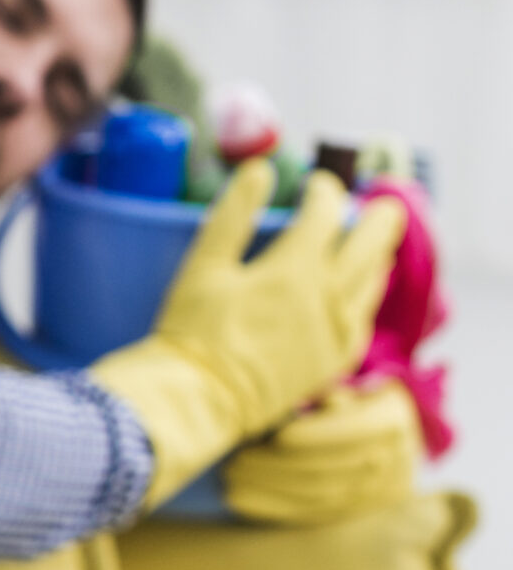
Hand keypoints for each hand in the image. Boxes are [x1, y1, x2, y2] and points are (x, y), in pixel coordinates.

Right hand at [92, 160, 404, 506]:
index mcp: (296, 267)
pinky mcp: (337, 358)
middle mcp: (330, 295)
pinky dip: (363, 295)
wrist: (199, 400)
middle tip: (365, 205)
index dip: (322, 190)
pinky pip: (365, 316)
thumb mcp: (202, 267)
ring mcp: (340, 329)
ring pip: (377, 277)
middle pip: (377, 237)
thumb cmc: (192, 333)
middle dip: (375, 213)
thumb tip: (259, 168)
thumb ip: (233, 214)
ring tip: (357, 246)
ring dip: (372, 253)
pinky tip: (349, 293)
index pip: (327, 209)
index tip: (312, 186)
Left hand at [221, 380, 420, 524]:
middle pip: (330, 467)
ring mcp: (375, 491)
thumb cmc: (348, 401)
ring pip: (318, 495)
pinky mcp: (353, 511)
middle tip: (234, 459)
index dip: (315, 436)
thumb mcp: (342, 387)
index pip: (354, 432)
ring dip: (268, 489)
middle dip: (276, 465)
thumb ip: (319, 390)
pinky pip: (310, 514)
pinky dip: (270, 507)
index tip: (276, 436)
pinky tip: (236, 500)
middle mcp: (392, 458)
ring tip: (229, 478)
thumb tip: (279, 397)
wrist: (384, 440)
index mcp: (392, 418)